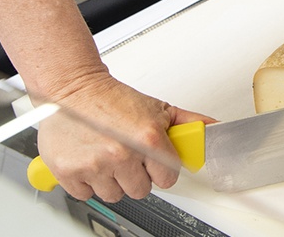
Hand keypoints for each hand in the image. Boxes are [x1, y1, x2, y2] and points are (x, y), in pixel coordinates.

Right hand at [35, 72, 214, 202]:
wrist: (74, 89)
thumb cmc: (113, 99)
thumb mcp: (158, 108)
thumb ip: (189, 123)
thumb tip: (214, 129)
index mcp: (147, 139)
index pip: (168, 178)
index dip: (163, 169)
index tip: (156, 161)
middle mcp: (122, 154)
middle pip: (141, 190)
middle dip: (137, 174)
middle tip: (129, 154)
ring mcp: (95, 166)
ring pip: (114, 194)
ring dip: (113, 180)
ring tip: (109, 156)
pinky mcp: (69, 173)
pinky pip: (87, 195)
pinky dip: (88, 183)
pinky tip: (91, 161)